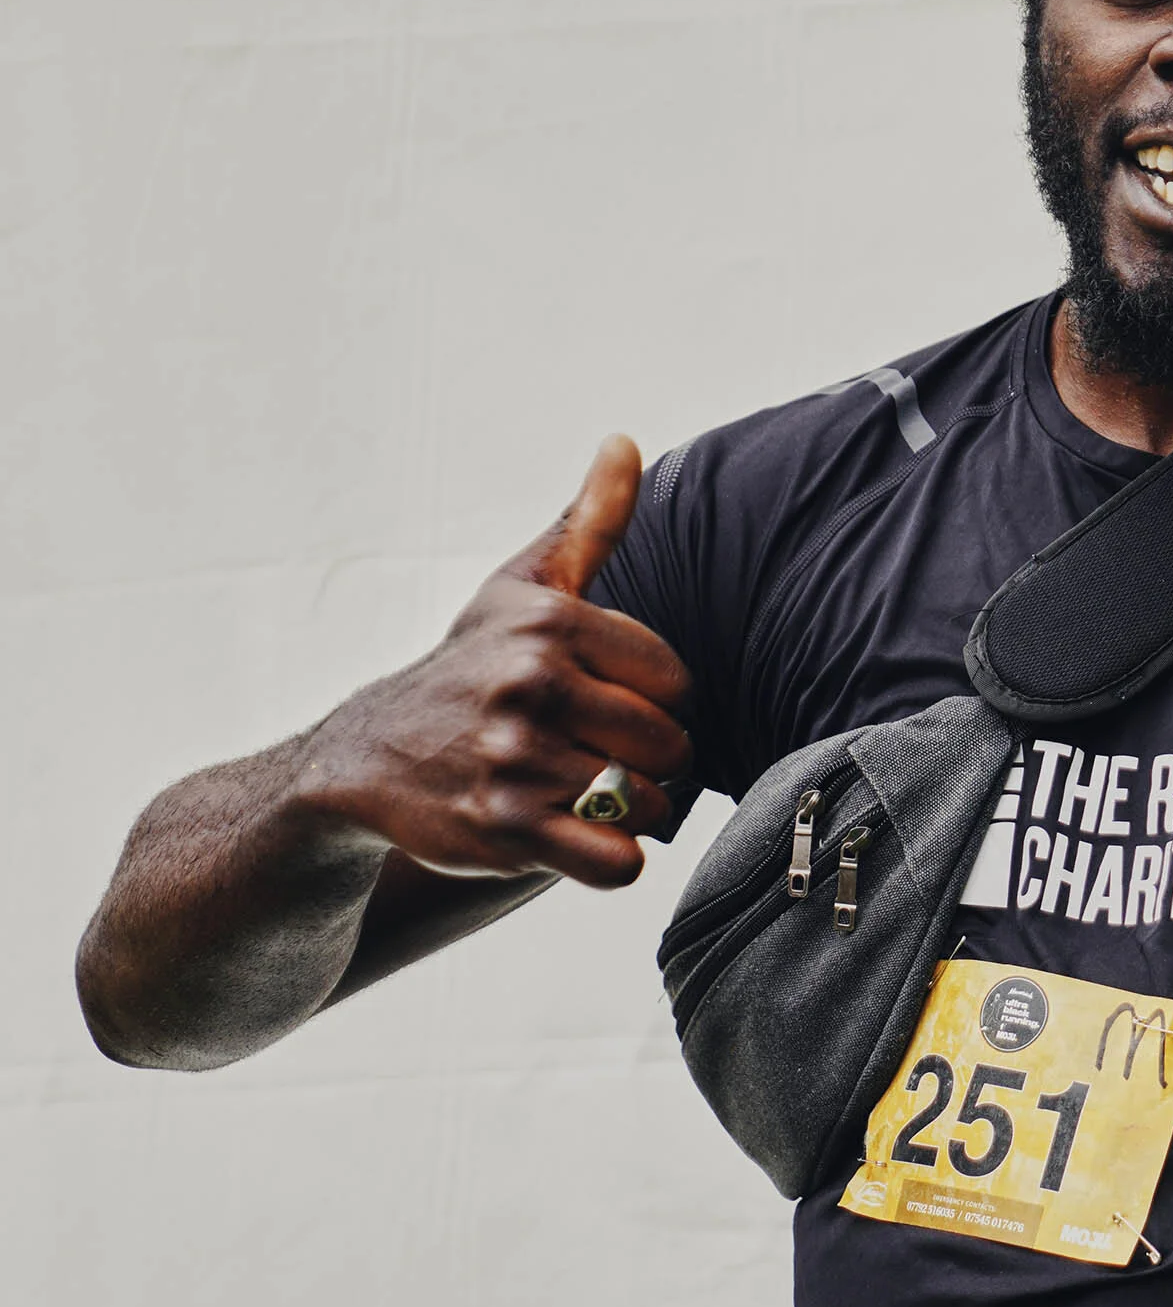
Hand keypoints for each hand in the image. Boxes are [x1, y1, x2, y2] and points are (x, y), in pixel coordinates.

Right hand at [294, 438, 693, 888]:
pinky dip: (608, 862)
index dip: (651, 703)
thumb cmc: (467, 669)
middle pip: (669, 747)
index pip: (676, 683)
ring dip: (621, 814)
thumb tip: (623, 441)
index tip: (602, 704)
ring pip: (646, 806)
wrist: (363, 759)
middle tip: (590, 757)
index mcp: (551, 623)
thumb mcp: (520, 588)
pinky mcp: (505, 834)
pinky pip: (617, 865)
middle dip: (642, 763)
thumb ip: (588, 522)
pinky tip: (570, 838)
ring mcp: (517, 761)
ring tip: (570, 793)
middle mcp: (533, 686)